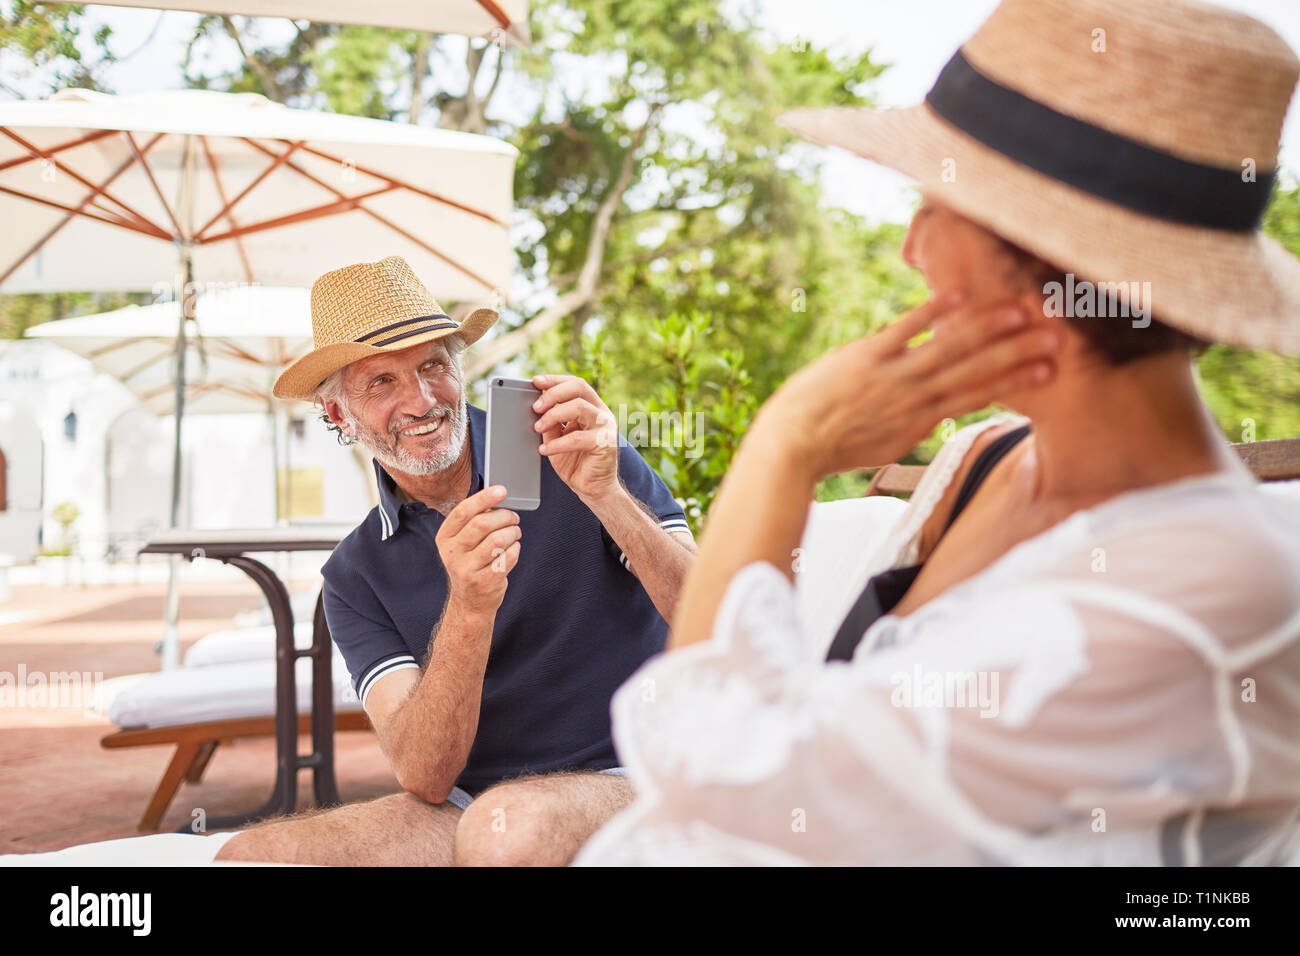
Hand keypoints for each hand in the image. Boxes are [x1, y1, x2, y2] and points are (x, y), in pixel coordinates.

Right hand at [434, 485, 521, 615]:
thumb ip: (474, 521)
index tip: (502, 490)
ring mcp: (467, 569)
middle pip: (483, 523)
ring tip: (514, 533)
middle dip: (504, 516)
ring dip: (512, 532)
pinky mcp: (484, 581)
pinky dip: (515, 549)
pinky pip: (507, 557)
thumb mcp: (462, 542)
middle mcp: (452, 553)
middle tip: (514, 517)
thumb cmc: (470, 563)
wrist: (469, 601)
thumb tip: (495, 498)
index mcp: (445, 538)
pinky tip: (512, 549)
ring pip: (498, 539)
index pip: (464, 511)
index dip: (485, 497)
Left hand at [531, 374, 620, 502]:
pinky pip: (577, 438)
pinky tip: (544, 450)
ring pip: (579, 407)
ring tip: (538, 428)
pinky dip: (557, 444)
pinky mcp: (605, 444)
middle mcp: (601, 413)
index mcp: (592, 407)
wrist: (592, 488)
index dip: (555, 380)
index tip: (536, 381)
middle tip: (535, 407)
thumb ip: (551, 423)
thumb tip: (535, 409)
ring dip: (553, 415)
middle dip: (553, 394)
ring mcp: (605, 427)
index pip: (575, 384)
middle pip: (579, 388)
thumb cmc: (575, 462)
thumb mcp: (557, 437)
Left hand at [751, 291, 1059, 480]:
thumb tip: (934, 416)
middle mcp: (914, 398)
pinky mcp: (865, 357)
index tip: (1052, 369)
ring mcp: (891, 376)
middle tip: (1059, 337)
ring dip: (987, 330)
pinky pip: (903, 329)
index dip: (1017, 381)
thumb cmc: (836, 446)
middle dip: (1019, 354)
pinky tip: (958, 296)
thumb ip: (913, 426)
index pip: (979, 396)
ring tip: (1022, 312)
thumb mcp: (884, 445)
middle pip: (976, 372)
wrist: (792, 444)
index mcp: (921, 420)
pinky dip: (930, 313)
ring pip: (949, 350)